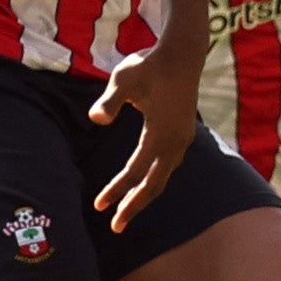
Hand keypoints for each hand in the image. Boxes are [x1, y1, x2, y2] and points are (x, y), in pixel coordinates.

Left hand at [90, 42, 203, 228]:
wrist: (183, 52)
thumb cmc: (149, 65)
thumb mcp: (123, 79)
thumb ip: (109, 101)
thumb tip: (95, 118)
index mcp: (160, 134)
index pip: (134, 172)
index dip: (116, 191)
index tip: (98, 207)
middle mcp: (175, 142)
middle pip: (154, 184)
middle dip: (134, 206)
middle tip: (116, 228)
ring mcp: (183, 138)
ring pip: (164, 177)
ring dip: (145, 194)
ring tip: (128, 209)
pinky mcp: (185, 132)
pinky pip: (169, 165)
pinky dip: (156, 179)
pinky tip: (146, 181)